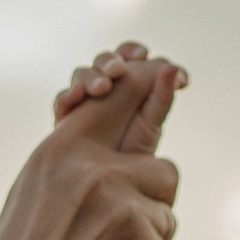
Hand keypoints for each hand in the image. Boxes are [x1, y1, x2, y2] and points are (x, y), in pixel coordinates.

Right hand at [0, 50, 185, 239]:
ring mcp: (122, 209)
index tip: (170, 80)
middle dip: (152, 200)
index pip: (120, 99)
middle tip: (124, 231)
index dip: (150, 91)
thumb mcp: (33, 198)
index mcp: (61, 152)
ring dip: (150, 239)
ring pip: (167, 212)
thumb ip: (72, 163)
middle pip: (161, 167)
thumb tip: (110, 136)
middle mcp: (93, 172)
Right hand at [53, 39, 188, 142]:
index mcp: (127, 83)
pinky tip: (78, 96)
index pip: (127, 56)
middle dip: (110, 62)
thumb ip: (162, 96)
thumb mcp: (151, 123)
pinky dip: (69, 96)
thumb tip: (176, 70)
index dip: (132, 51)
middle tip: (118, 71)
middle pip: (103, 62)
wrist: (110, 188)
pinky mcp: (65, 119)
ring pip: (82, 76)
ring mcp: (83, 101)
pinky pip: (63, 101)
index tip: (142, 55)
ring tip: (102, 89)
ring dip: (91, 78)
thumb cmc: (134, 153)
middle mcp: (104, 87)